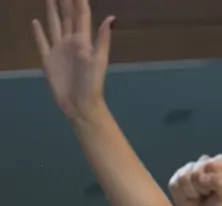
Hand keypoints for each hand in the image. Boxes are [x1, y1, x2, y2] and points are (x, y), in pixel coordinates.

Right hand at [33, 0, 113, 121]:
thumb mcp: (99, 59)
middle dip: (64, 2)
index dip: (78, 1)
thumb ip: (102, 38)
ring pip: (54, 25)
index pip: (80, 15)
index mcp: (83, 40)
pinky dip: (38, 32)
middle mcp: (70, 41)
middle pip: (67, 17)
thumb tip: (111, 17)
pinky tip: (35, 22)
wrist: (80, 103)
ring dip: (52, 12)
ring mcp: (58, 50)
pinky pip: (42, 42)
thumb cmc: (92, 83)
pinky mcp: (48, 60)